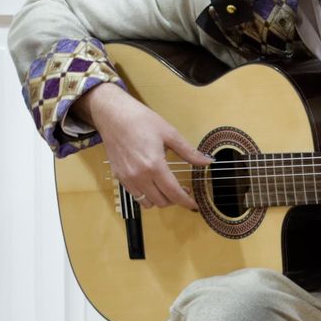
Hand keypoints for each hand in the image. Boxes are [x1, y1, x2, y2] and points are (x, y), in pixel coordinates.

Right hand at [79, 82, 209, 208]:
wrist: (112, 115)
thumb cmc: (141, 121)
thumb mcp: (170, 133)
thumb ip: (189, 152)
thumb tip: (208, 161)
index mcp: (154, 165)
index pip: (174, 193)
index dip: (186, 202)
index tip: (195, 205)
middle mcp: (139, 176)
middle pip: (161, 201)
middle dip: (175, 200)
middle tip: (183, 189)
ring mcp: (127, 178)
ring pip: (147, 202)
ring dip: (160, 199)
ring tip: (168, 188)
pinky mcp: (119, 176)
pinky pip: (135, 195)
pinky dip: (146, 195)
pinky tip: (153, 183)